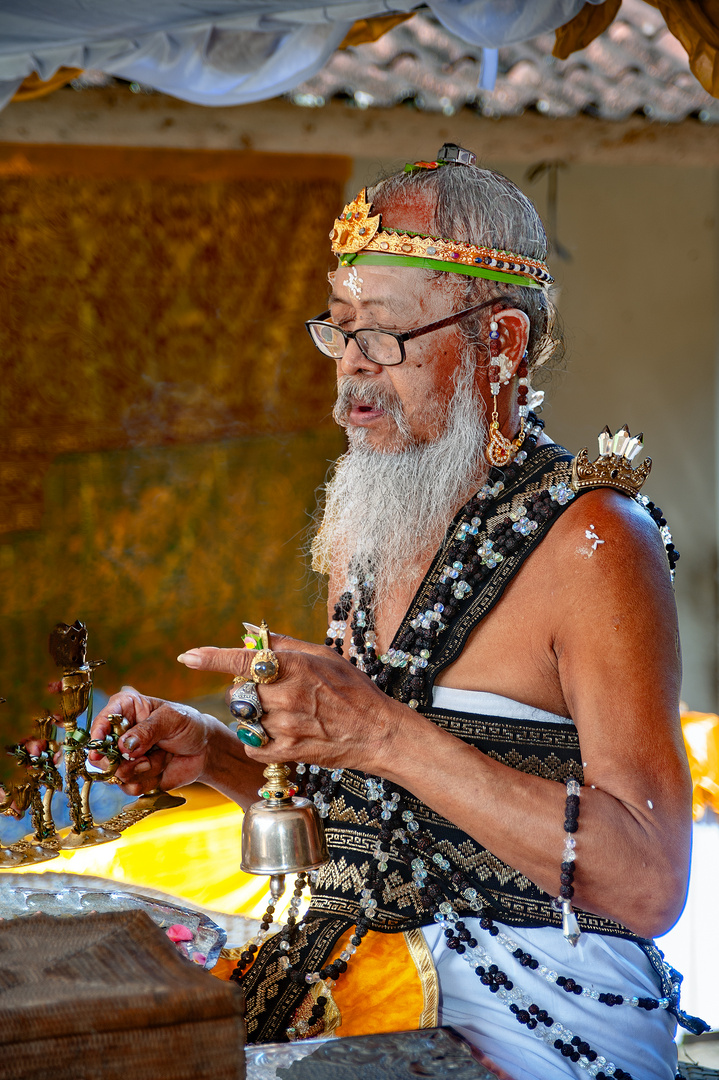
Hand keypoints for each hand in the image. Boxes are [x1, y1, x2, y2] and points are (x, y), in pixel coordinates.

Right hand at [90, 687, 214, 795]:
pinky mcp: (134, 776)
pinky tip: (161, 770)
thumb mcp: (172, 719)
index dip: (98, 733)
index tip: (99, 747)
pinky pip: (130, 787)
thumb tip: (124, 745)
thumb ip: (148, 730)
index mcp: (128, 709)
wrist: (205, 750)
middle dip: (120, 761)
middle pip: (102, 753)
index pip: (104, 718)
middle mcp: (121, 734)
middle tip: (140, 758)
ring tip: (159, 759)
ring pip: (116, 773)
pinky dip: (147, 781)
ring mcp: (126, 757)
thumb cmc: (188, 726)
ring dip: (139, 771)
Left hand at [178, 635, 407, 772]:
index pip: (242, 660)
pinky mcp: (288, 751)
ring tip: (284, 714)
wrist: (378, 732)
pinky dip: (258, 739)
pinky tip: (279, 733)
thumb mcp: (323, 656)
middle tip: (272, 692)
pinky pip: (252, 745)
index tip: (187, 657)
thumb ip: (284, 644)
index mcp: (294, 667)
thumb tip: (250, 633)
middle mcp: (287, 696)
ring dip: (255, 716)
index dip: (211, 658)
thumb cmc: (354, 689)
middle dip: (246, 691)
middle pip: (239, 692)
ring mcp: (286, 726)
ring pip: (245, 719)